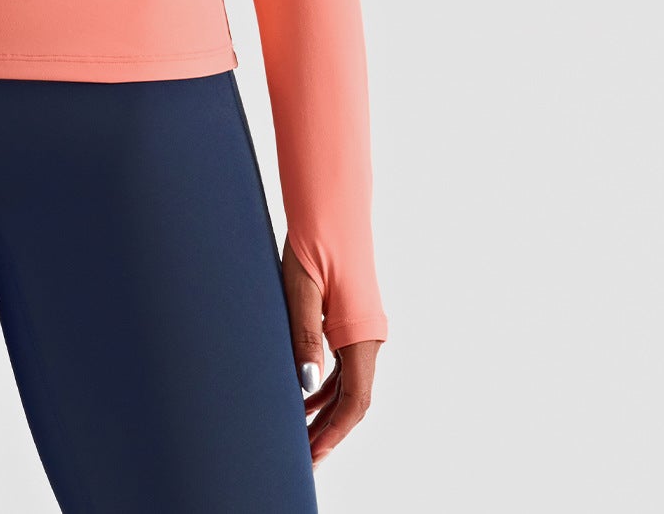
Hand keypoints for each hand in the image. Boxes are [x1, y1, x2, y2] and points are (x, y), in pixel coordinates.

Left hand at [281, 237, 380, 468]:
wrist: (328, 206)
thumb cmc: (313, 244)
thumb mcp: (300, 289)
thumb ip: (304, 336)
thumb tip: (305, 384)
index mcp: (360, 334)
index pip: (355, 401)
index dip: (334, 432)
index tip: (313, 456)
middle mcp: (367, 335)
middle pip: (352, 398)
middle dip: (328, 429)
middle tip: (302, 457)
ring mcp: (359, 327)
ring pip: (346, 382)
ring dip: (323, 407)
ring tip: (295, 431)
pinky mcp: (348, 317)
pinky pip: (340, 362)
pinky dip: (322, 382)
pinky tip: (301, 394)